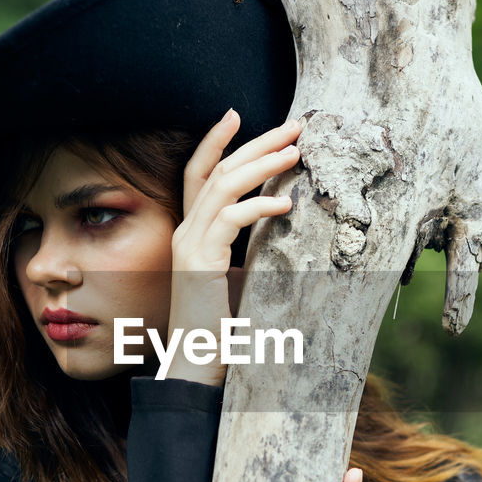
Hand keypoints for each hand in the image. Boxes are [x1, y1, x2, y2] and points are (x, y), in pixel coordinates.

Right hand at [164, 108, 300, 384]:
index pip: (198, 173)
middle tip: (293, 126)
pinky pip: (230, 219)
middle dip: (256, 143)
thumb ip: (248, 250)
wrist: (196, 367)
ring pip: (223, 186)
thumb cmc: (220, 331)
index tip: (237, 114)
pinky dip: (260, 206)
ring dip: (263, 164)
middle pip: (217, 170)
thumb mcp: (237, 278)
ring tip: (296, 152)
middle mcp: (184, 232)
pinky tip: (287, 203)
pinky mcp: (199, 263)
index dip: (214, 141)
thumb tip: (283, 225)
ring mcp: (189, 245)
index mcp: (192, 233)